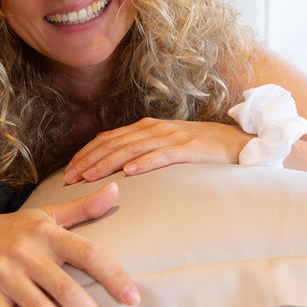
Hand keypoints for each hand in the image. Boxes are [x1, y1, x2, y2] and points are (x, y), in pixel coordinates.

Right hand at [0, 184, 139, 306]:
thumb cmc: (12, 230)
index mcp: (45, 233)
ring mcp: (3, 275)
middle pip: (65, 289)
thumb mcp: (45, 215)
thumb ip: (82, 208)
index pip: (86, 252)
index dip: (112, 275)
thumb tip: (116, 190)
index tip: (133, 298)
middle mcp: (25, 253)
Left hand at [65, 118, 250, 183]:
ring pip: (132, 149)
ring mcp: (171, 137)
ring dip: (108, 163)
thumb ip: (143, 152)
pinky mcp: (189, 148)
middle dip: (89, 161)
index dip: (86, 154)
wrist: (239, 143)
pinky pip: (162, 155)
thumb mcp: (166, 147)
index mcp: (146, 128)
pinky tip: (129, 173)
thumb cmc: (200, 150)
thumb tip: (116, 169)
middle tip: (69, 179)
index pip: (108, 139)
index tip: (68, 172)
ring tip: (90, 177)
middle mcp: (154, 129)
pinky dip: (144, 163)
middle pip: (114, 143)